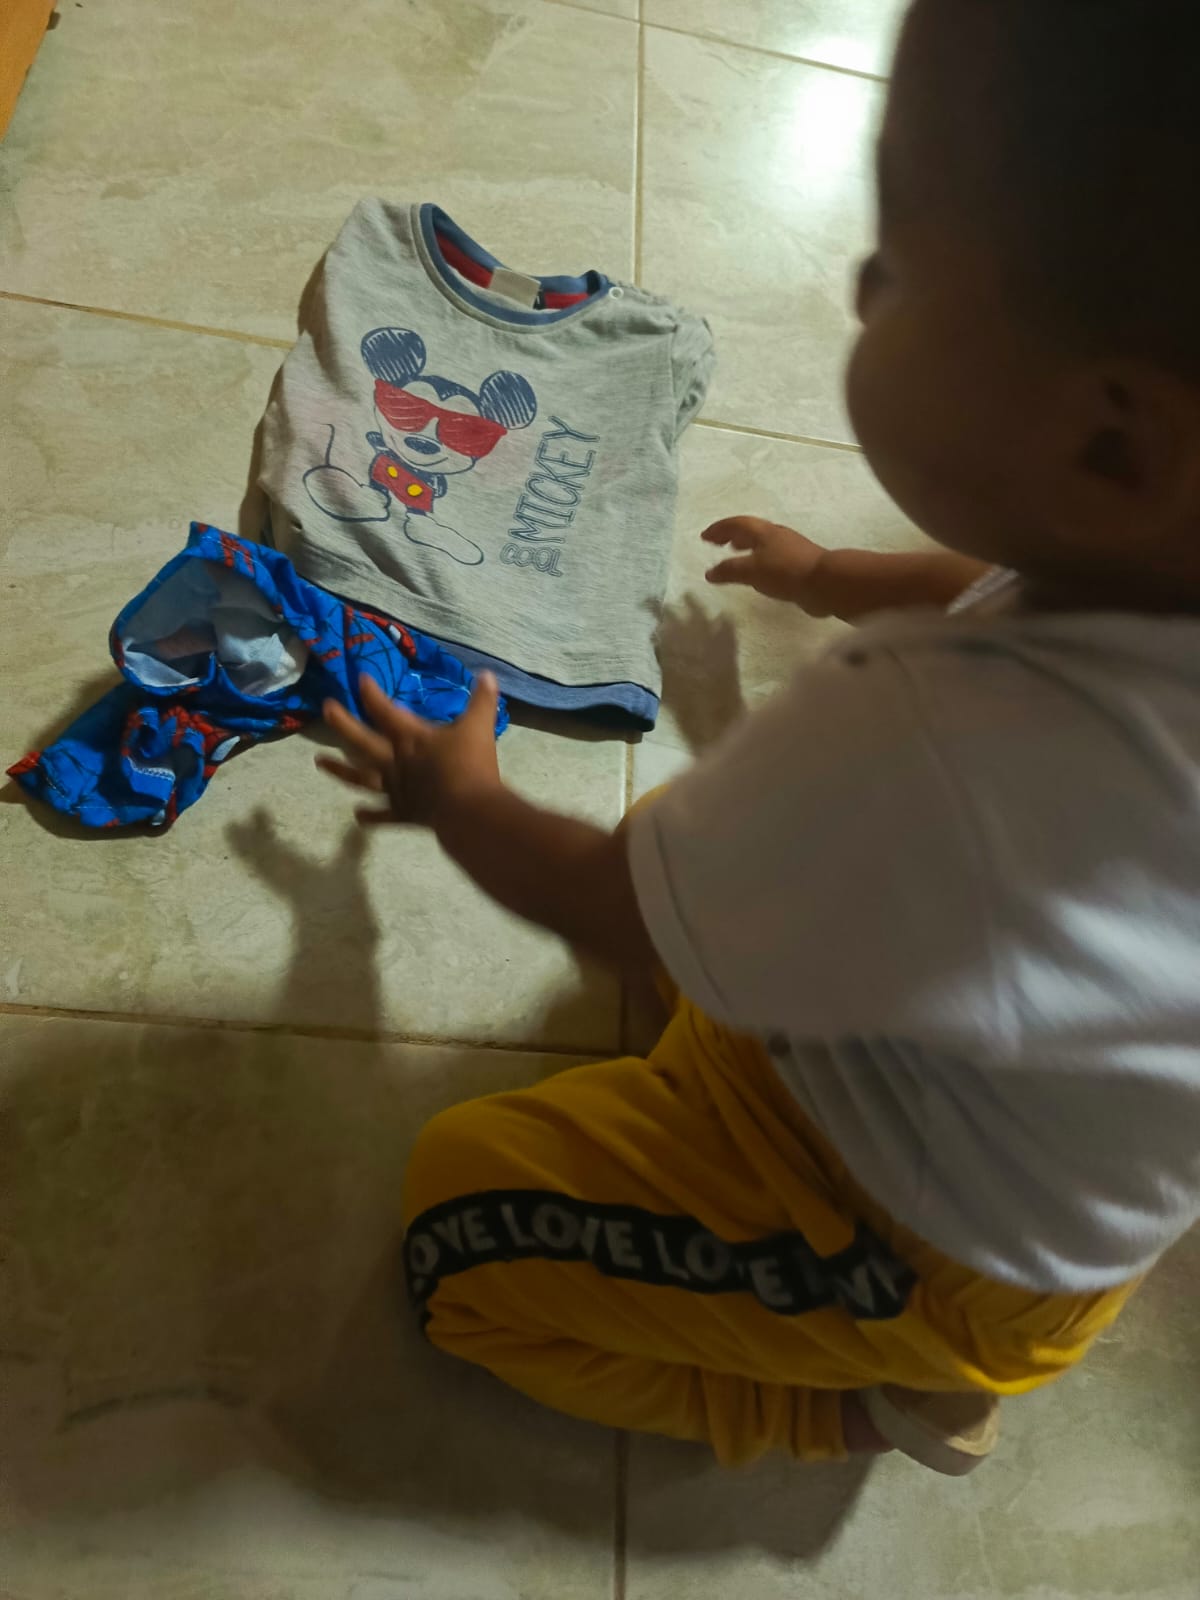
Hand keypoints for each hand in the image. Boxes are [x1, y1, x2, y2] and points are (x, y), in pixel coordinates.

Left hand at [318, 672, 501, 827]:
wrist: (467, 809)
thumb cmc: (471, 765)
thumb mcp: (479, 727)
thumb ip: (482, 700)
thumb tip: (487, 674)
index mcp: (411, 738)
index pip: (386, 711)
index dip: (372, 695)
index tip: (359, 680)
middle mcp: (395, 762)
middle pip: (363, 741)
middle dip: (343, 724)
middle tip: (325, 709)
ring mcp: (396, 789)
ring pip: (361, 777)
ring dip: (339, 770)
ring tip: (318, 762)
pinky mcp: (404, 813)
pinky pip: (383, 816)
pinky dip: (370, 816)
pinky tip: (357, 815)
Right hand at [702, 516, 827, 608]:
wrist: (824, 583)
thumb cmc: (785, 572)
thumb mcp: (751, 571)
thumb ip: (729, 571)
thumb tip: (710, 572)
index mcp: (763, 532)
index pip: (736, 524)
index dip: (719, 529)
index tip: (704, 537)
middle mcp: (776, 535)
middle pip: (750, 530)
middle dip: (731, 535)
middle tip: (717, 543)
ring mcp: (789, 548)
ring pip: (761, 543)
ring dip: (745, 546)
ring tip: (734, 554)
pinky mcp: (797, 563)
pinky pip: (770, 557)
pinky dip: (757, 560)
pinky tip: (757, 573)